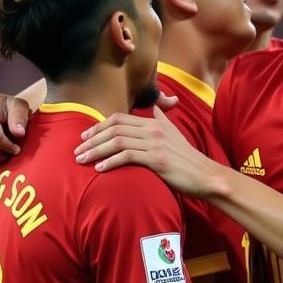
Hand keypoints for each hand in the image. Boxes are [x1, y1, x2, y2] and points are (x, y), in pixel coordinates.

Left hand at [75, 106, 222, 197]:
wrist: (205, 175)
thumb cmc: (188, 159)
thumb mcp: (175, 133)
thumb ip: (163, 119)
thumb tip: (157, 106)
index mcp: (154, 122)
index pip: (119, 118)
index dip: (98, 126)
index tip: (85, 136)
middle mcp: (153, 129)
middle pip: (114, 128)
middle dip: (92, 138)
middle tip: (77, 150)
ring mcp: (155, 144)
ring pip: (117, 142)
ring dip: (96, 150)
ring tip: (82, 160)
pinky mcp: (157, 159)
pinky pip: (127, 156)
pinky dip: (110, 162)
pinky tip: (99, 169)